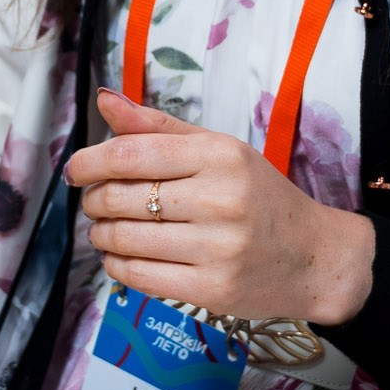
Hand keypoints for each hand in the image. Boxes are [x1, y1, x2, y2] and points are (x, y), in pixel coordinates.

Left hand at [66, 89, 373, 331]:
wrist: (314, 257)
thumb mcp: (220, 150)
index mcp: (220, 155)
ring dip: (101, 234)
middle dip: (94, 200)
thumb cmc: (261, 197)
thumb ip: (159, 127)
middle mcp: (220, 199)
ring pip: (125, 239)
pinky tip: (120, 255)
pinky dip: (117, 265)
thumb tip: (105, 100)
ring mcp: (218, 248)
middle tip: (95, 202)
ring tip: (106, 229)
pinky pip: (140, 276)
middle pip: (121, 197)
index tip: (76, 170)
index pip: (131, 154)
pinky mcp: (213, 289)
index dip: (89, 161)